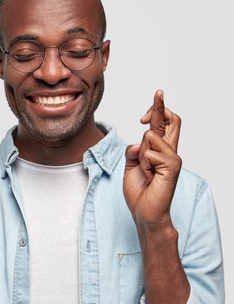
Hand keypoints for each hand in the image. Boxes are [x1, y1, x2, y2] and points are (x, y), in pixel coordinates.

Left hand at [123, 90, 181, 226]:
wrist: (144, 212)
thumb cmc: (139, 191)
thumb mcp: (131, 165)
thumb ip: (134, 150)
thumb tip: (140, 139)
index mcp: (160, 151)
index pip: (164, 124)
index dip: (158, 109)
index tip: (154, 98)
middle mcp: (170, 151)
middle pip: (172, 120)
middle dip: (161, 105)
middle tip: (158, 91)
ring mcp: (173, 158)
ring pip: (150, 137)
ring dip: (140, 154)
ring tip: (145, 171)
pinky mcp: (173, 165)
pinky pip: (150, 152)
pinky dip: (143, 163)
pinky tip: (149, 176)